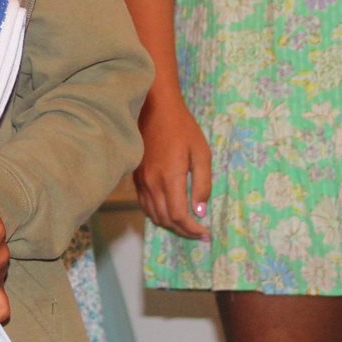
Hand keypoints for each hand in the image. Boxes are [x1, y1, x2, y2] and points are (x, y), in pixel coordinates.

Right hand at [135, 97, 210, 240]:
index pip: (179, 216)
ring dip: (170, 224)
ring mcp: (141, 181)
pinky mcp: (136, 177)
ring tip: (186, 224)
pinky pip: (145, 204)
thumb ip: (202, 184)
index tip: (205, 233)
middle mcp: (152, 184)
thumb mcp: (201, 153)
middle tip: (199, 232)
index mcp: (170, 178)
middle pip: (165, 220)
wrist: (155, 109)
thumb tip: (200, 211)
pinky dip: (158, 214)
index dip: (192, 229)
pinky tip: (170, 210)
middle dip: (183, 231)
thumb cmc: (183, 129)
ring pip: (153, 215)